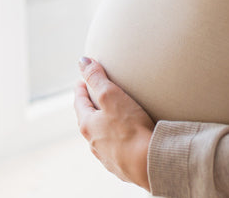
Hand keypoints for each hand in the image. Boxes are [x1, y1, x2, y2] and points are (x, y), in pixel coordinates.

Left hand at [74, 57, 154, 191]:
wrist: (148, 164)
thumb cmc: (129, 128)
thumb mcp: (111, 95)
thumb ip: (96, 78)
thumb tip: (82, 61)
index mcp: (88, 125)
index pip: (80, 103)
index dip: (81, 89)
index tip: (82, 81)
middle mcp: (94, 143)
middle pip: (88, 121)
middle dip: (90, 109)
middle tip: (94, 98)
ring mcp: (107, 157)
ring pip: (101, 138)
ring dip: (103, 127)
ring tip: (111, 120)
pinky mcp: (122, 167)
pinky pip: (116, 151)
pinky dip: (117, 142)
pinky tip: (126, 142)